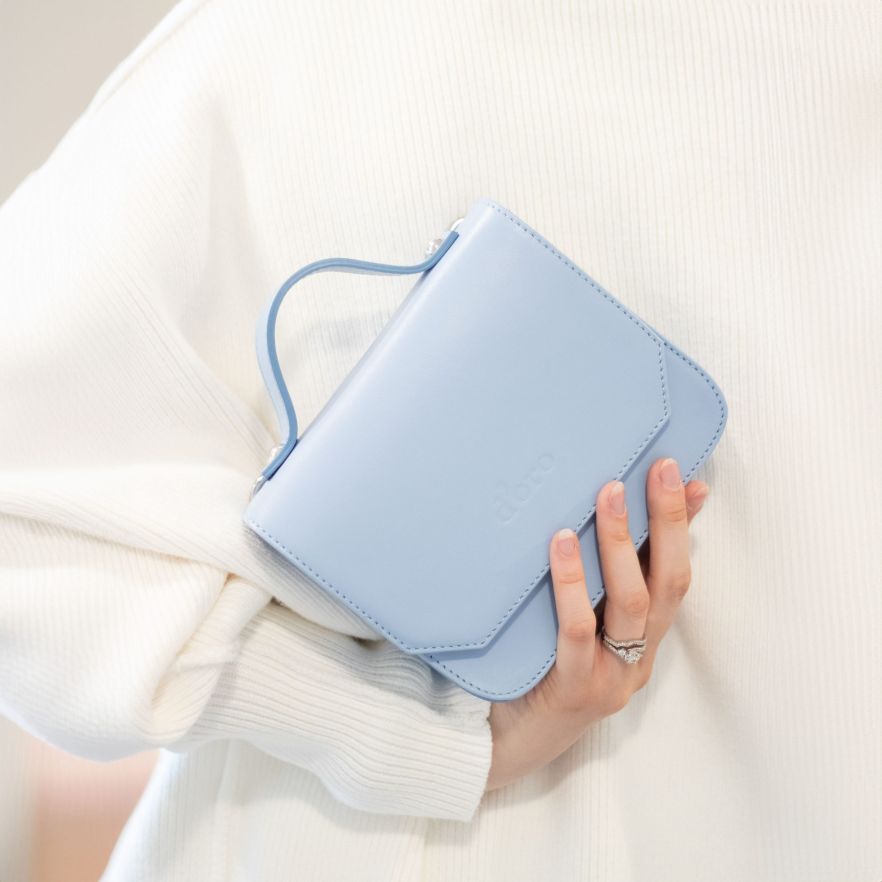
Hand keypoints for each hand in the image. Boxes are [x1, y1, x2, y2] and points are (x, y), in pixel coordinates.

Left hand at [485, 457, 708, 791]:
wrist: (503, 744)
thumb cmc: (538, 673)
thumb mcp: (578, 624)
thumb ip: (595, 581)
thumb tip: (604, 521)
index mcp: (644, 641)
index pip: (675, 574)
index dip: (684, 527)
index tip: (688, 477)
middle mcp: (637, 658)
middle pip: (667, 583)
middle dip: (667, 522)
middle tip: (659, 469)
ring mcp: (611, 676)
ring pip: (631, 603)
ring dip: (622, 544)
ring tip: (609, 493)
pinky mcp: (575, 689)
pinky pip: (578, 630)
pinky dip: (573, 584)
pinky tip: (561, 542)